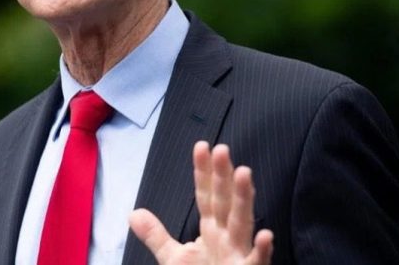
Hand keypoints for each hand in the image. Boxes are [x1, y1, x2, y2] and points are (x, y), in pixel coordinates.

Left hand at [129, 142, 272, 264]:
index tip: (201, 146)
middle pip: (224, 202)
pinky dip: (261, 250)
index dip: (203, 172)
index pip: (206, 196)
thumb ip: (157, 235)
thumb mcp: (174, 258)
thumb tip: (133, 213)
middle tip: (222, 148)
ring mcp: (239, 255)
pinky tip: (266, 234)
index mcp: (212, 230)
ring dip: (244, 200)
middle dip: (223, 176)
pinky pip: (256, 263)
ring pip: (242, 224)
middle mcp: (227, 238)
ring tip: (245, 172)